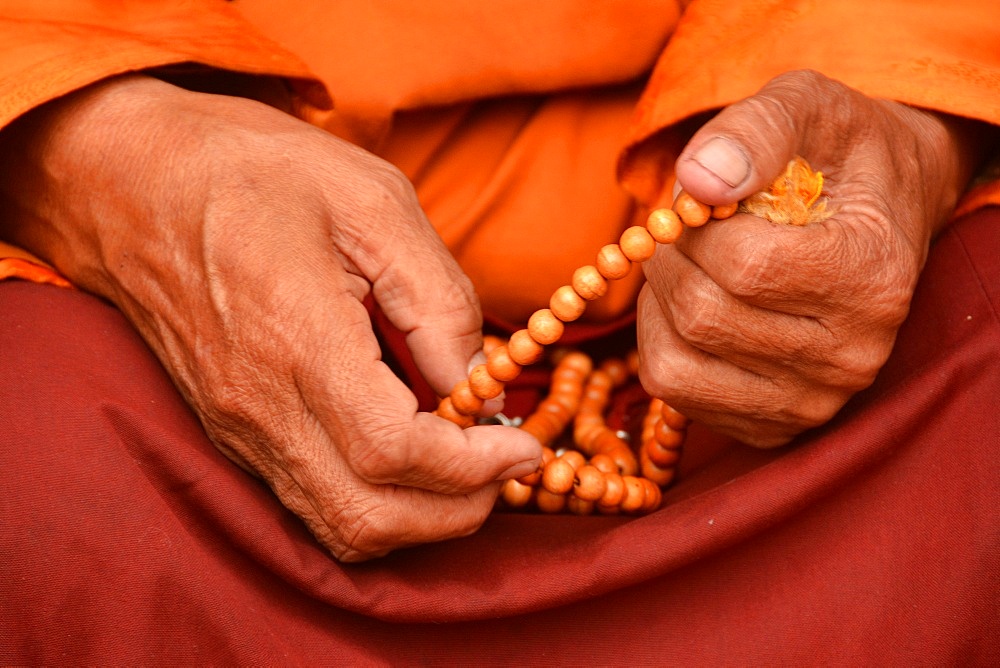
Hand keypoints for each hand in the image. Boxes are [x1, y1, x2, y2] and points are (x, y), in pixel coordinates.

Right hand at [0, 75, 540, 559]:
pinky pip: (310, 501)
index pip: (394, 452)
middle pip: (368, 517)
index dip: (473, 467)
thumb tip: (479, 387)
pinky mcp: (233, 431)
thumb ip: (438, 301)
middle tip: (505, 466)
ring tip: (467, 466)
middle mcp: (260, 404)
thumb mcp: (372, 202)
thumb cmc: (256, 173)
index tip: (523, 446)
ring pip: (338, 527)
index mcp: (297, 339)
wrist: (133, 182)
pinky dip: (375, 502)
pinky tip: (410, 457)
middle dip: (456, 511)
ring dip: (418, 518)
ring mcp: (239, 428)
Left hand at [637, 69, 986, 446]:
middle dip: (670, 259)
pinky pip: (673, 391)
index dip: (695, 225)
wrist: (875, 213)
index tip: (704, 200)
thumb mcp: (807, 108)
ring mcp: (812, 402)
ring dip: (657, 303)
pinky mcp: (771, 426)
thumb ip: (756, 130)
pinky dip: (659, 341)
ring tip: (689, 265)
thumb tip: (696, 181)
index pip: (743, 265)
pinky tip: (690, 306)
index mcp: (873, 277)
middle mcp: (852, 357)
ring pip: (676, 365)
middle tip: (683, 230)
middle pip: (703, 316)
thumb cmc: (836, 156)